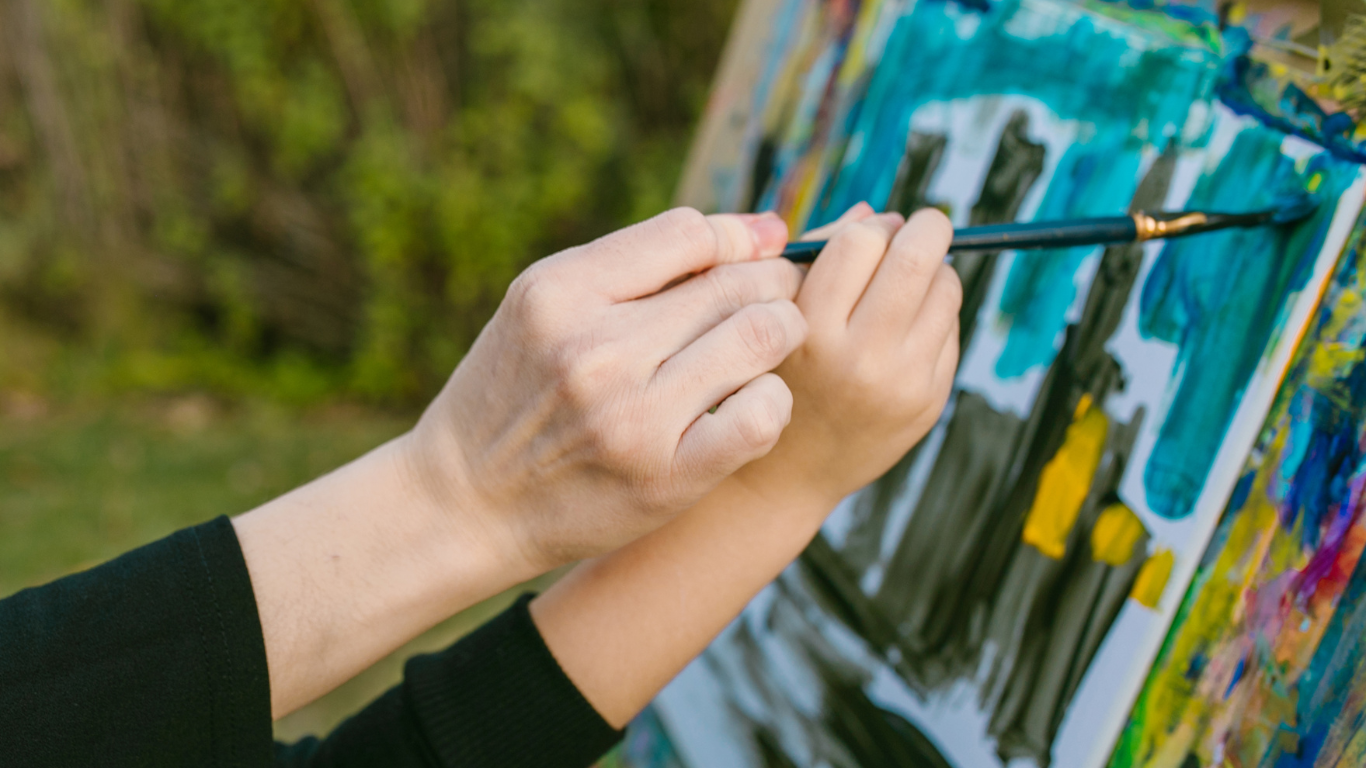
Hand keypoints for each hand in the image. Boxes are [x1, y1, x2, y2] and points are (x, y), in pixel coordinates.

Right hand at [405, 208, 808, 569]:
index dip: (739, 239)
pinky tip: (756, 399)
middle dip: (773, 283)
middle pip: (733, 285)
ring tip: (773, 340)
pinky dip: (774, 399)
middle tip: (777, 297)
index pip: (690, 233)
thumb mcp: (544, 308)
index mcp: (559, 293)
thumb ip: (638, 265)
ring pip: (759, 338)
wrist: (467, 504)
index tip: (758, 253)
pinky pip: (760, 417)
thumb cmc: (517, 392)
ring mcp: (631, 416)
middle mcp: (595, 350)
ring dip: (782, 332)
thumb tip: (764, 230)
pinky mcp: (665, 478)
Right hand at [739, 203, 960, 507]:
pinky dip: (936, 315)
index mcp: (808, 331)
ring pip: (946, 289)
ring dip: (935, 271)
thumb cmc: (775, 376)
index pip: (858, 242)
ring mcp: (901, 384)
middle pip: (917, 258)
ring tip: (910, 283)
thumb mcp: (773, 317)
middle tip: (925, 224)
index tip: (876, 230)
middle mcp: (858, 359)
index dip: (873, 227)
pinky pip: (951, 330)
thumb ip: (816, 258)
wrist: (787, 475)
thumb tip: (881, 214)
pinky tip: (907, 330)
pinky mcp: (928, 402)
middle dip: (928, 227)